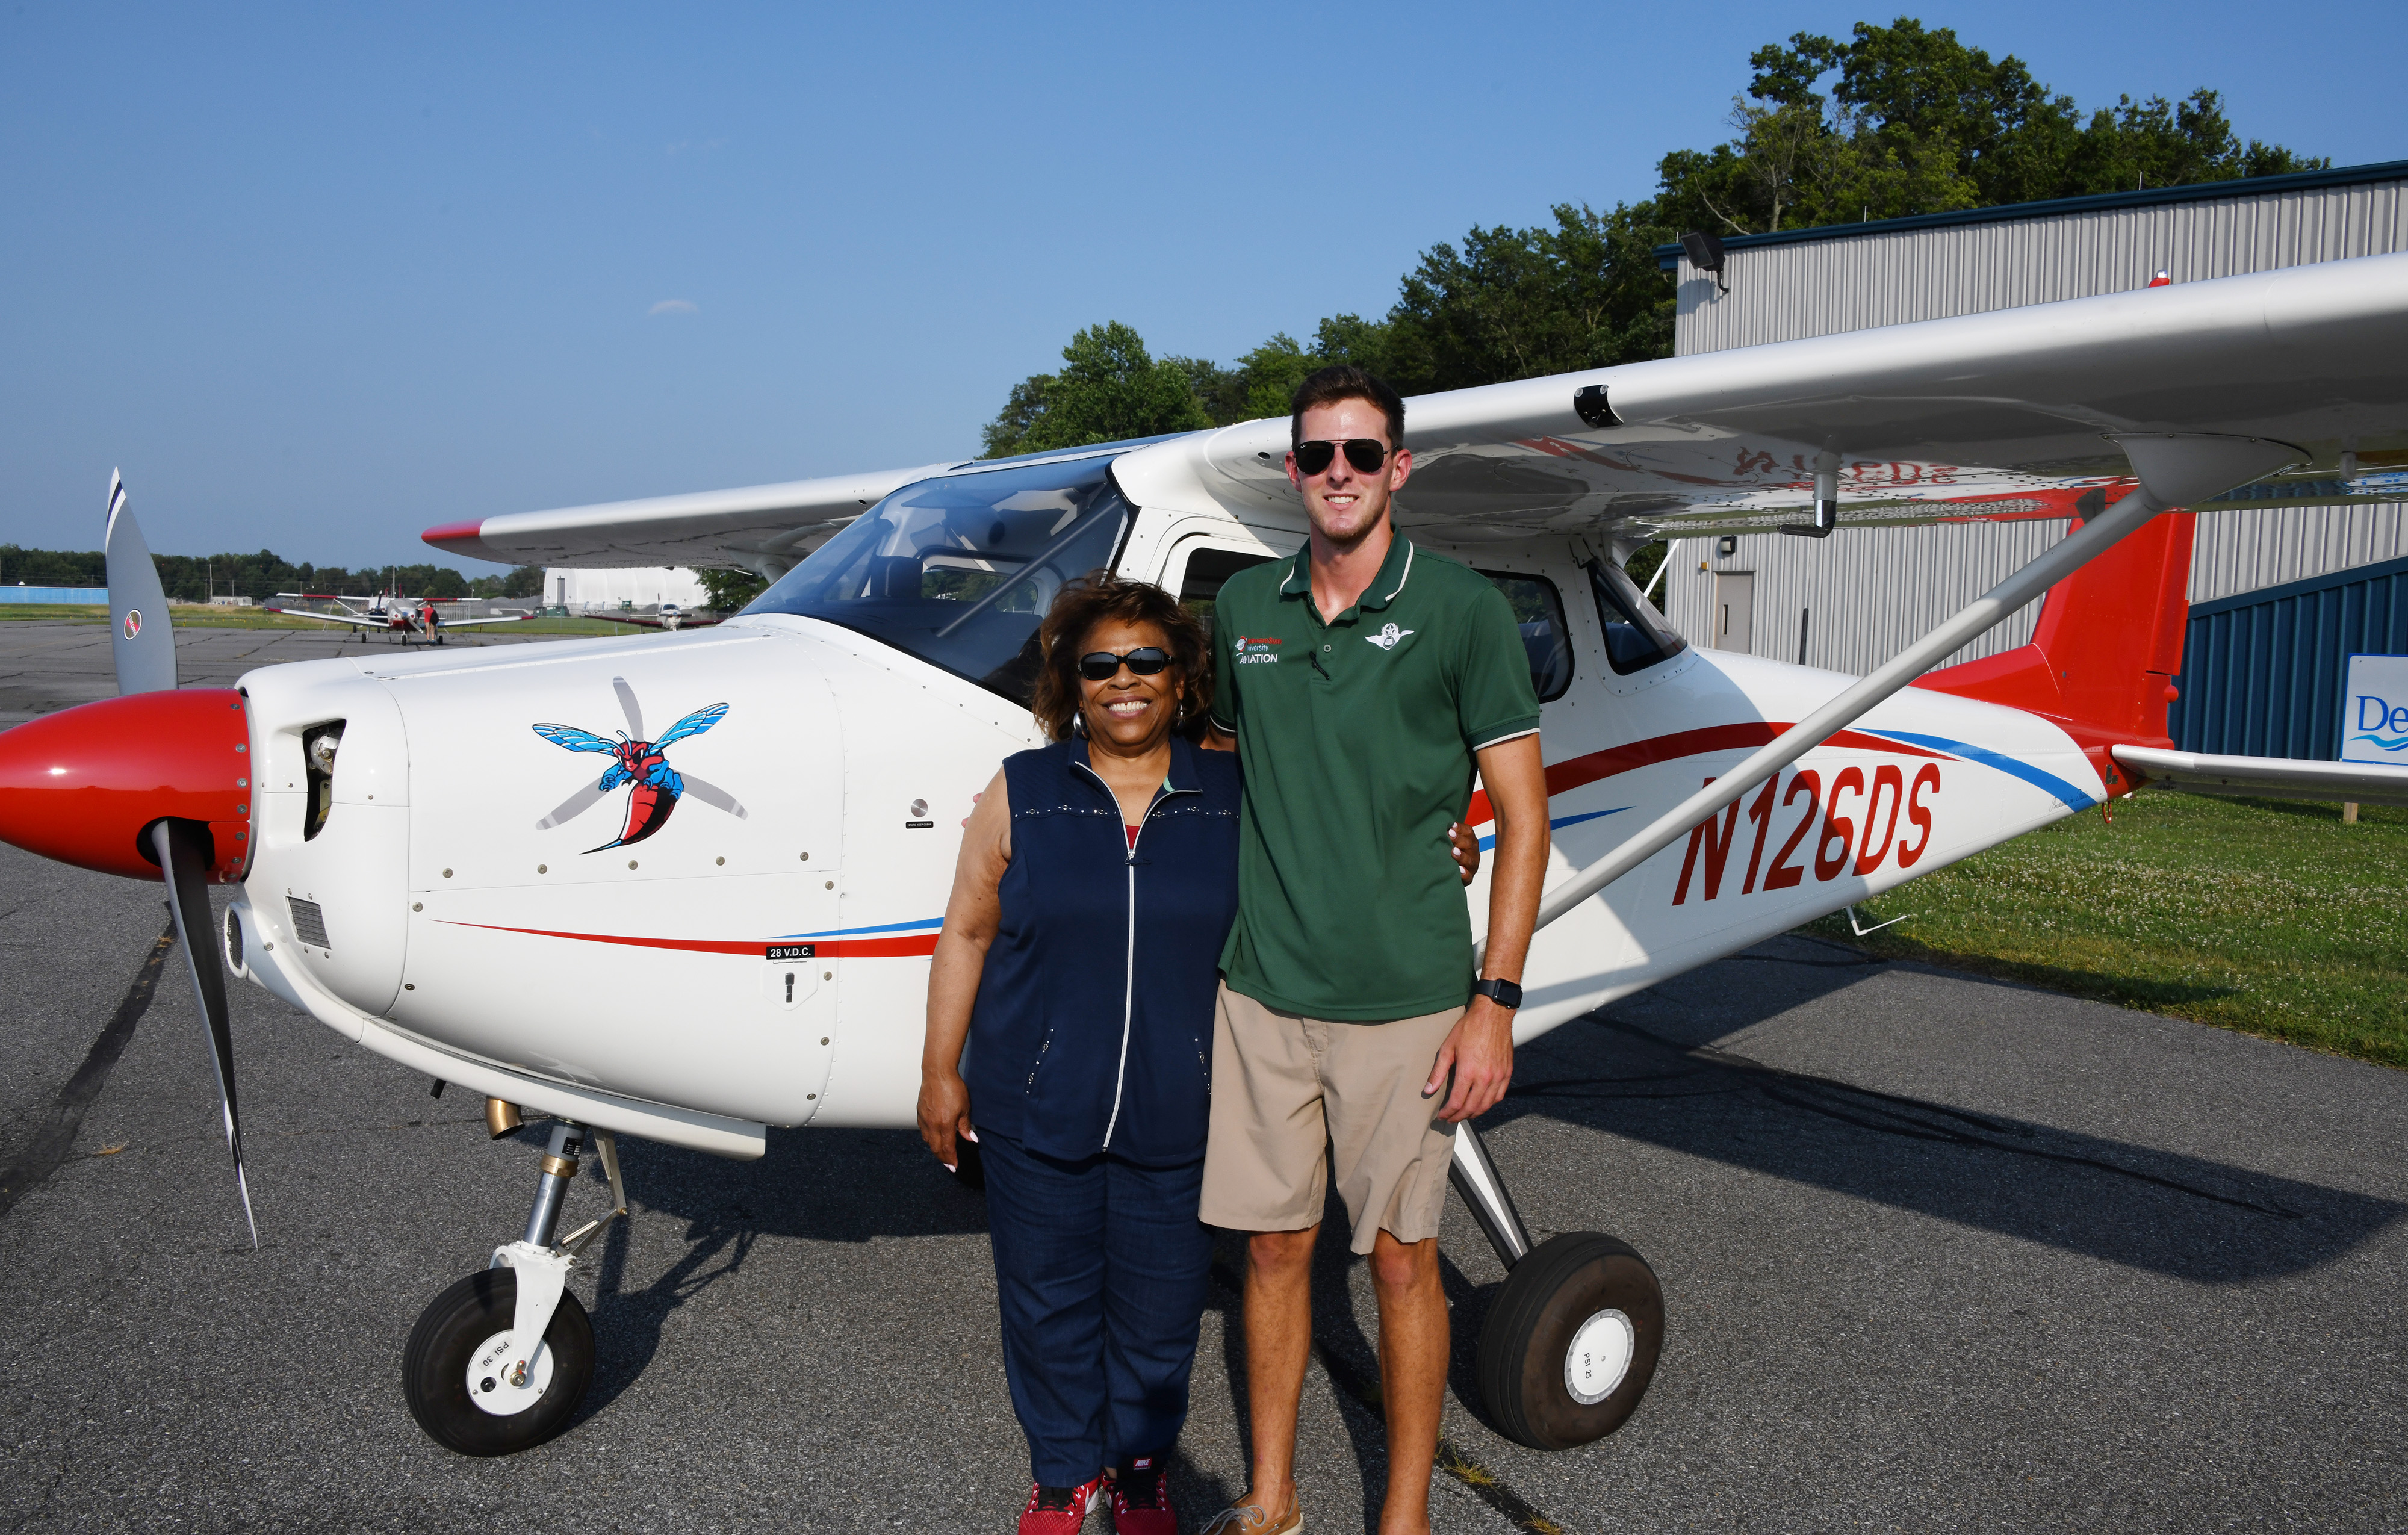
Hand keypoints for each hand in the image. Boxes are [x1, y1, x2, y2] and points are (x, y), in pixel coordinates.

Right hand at [917, 1068, 973, 1168]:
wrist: (938, 1074)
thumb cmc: (953, 1088)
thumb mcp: (965, 1107)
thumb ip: (965, 1126)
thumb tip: (971, 1139)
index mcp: (945, 1124)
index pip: (947, 1148)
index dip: (951, 1159)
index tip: (954, 1166)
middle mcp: (932, 1124)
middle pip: (935, 1148)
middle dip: (942, 1158)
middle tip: (948, 1164)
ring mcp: (924, 1119)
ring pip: (928, 1140)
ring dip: (934, 1149)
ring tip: (941, 1153)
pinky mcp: (919, 1112)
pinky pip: (923, 1130)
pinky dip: (928, 1137)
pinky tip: (933, 1137)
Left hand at [1424, 995, 1514, 1121]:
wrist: (1493, 1015)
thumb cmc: (1469, 1028)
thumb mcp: (1448, 1047)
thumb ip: (1438, 1071)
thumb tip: (1428, 1090)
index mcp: (1468, 1071)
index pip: (1457, 1102)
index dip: (1448, 1113)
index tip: (1441, 1116)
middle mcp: (1485, 1077)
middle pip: (1471, 1107)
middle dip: (1459, 1116)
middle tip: (1450, 1118)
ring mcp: (1498, 1076)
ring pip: (1486, 1105)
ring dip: (1474, 1113)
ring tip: (1464, 1114)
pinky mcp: (1507, 1073)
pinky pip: (1499, 1096)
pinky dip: (1489, 1104)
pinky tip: (1481, 1104)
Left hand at [1448, 820, 1481, 886]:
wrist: (1447, 873)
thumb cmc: (1447, 853)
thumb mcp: (1448, 841)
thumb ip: (1446, 833)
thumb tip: (1436, 822)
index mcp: (1469, 841)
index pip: (1468, 832)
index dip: (1460, 829)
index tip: (1450, 827)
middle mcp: (1473, 852)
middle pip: (1469, 845)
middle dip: (1459, 840)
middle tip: (1449, 835)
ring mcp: (1472, 866)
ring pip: (1470, 860)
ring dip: (1462, 855)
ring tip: (1454, 851)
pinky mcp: (1468, 878)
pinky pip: (1468, 877)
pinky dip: (1464, 874)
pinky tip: (1459, 870)